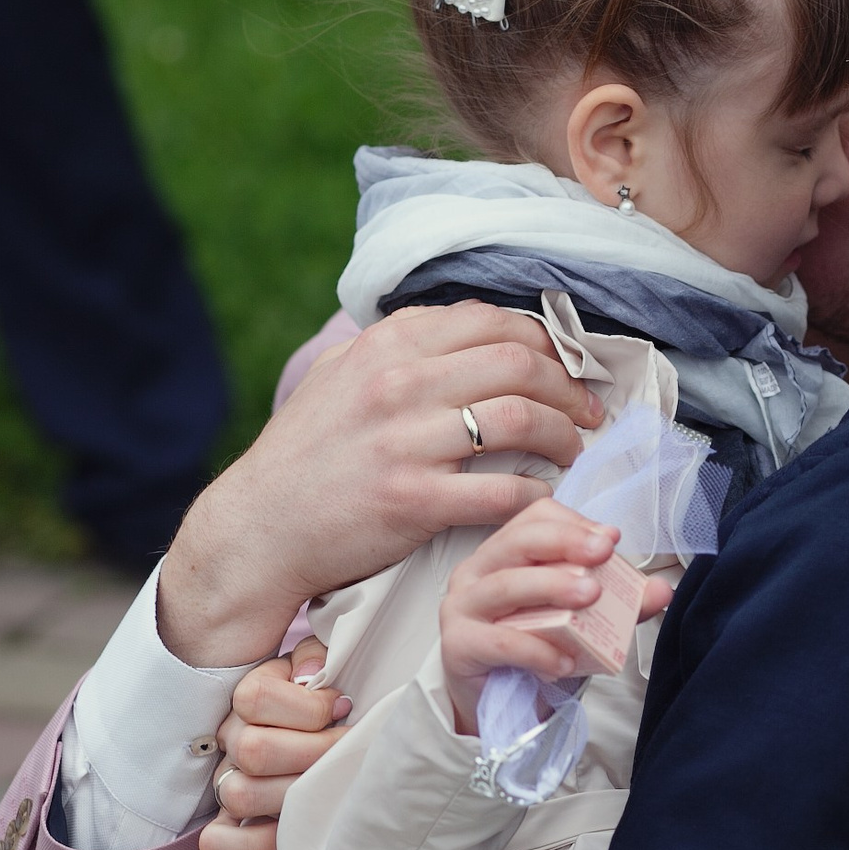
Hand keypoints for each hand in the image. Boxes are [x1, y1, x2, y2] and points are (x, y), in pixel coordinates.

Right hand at [159, 303, 604, 668]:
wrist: (260, 527)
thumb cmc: (306, 454)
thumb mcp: (341, 375)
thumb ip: (399, 346)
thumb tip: (463, 326)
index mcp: (388, 346)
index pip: (493, 322)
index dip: (547, 344)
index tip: (567, 369)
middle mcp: (399, 384)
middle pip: (519, 364)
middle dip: (569, 387)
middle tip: (588, 412)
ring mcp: (406, 442)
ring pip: (520, 419)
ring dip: (564, 435)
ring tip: (574, 451)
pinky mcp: (414, 500)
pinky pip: (503, 489)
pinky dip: (539, 492)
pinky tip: (547, 496)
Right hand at [199, 636, 346, 849]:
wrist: (314, 728)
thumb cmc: (323, 693)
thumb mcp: (322, 661)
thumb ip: (317, 657)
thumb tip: (310, 677)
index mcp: (248, 694)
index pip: (255, 699)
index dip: (310, 707)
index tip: (344, 706)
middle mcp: (231, 739)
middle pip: (254, 751)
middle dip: (313, 751)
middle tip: (346, 748)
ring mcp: (225, 781)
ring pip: (238, 795)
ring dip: (293, 795)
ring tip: (327, 784)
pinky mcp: (228, 822)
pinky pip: (216, 842)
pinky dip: (253, 842)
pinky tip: (291, 826)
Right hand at [437, 502, 676, 733]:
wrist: (498, 704)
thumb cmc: (534, 647)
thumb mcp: (580, 619)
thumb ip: (619, 602)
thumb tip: (662, 590)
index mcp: (505, 552)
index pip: (534, 519)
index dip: (573, 523)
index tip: (609, 540)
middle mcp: (477, 571)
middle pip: (518, 542)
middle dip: (564, 542)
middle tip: (603, 555)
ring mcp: (461, 608)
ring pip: (505, 586)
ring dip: (551, 586)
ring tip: (590, 597)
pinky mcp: (458, 646)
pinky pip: (498, 641)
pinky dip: (535, 649)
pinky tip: (564, 661)